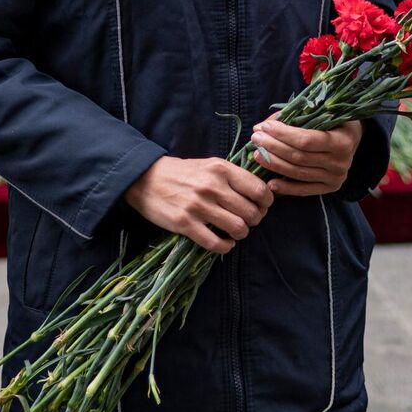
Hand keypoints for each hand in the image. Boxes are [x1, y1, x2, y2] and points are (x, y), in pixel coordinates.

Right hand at [123, 156, 273, 254]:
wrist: (145, 179)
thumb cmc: (182, 172)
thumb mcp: (209, 164)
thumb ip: (233, 176)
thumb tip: (260, 193)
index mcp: (221, 169)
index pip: (259, 190)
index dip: (266, 203)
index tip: (261, 207)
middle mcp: (212, 186)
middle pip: (251, 213)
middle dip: (254, 221)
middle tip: (246, 221)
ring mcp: (198, 206)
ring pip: (238, 229)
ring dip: (240, 234)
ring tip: (234, 232)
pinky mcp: (185, 224)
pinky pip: (216, 244)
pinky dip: (225, 246)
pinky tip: (223, 242)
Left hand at [250, 116, 362, 197]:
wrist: (352, 139)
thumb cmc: (333, 121)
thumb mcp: (320, 113)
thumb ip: (293, 118)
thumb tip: (261, 127)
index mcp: (342, 140)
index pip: (306, 140)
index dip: (283, 134)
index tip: (264, 127)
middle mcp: (341, 162)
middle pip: (299, 157)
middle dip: (273, 147)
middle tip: (256, 139)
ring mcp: (336, 177)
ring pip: (298, 173)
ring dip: (274, 165)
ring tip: (256, 155)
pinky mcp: (330, 188)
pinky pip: (304, 190)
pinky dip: (286, 188)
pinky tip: (270, 182)